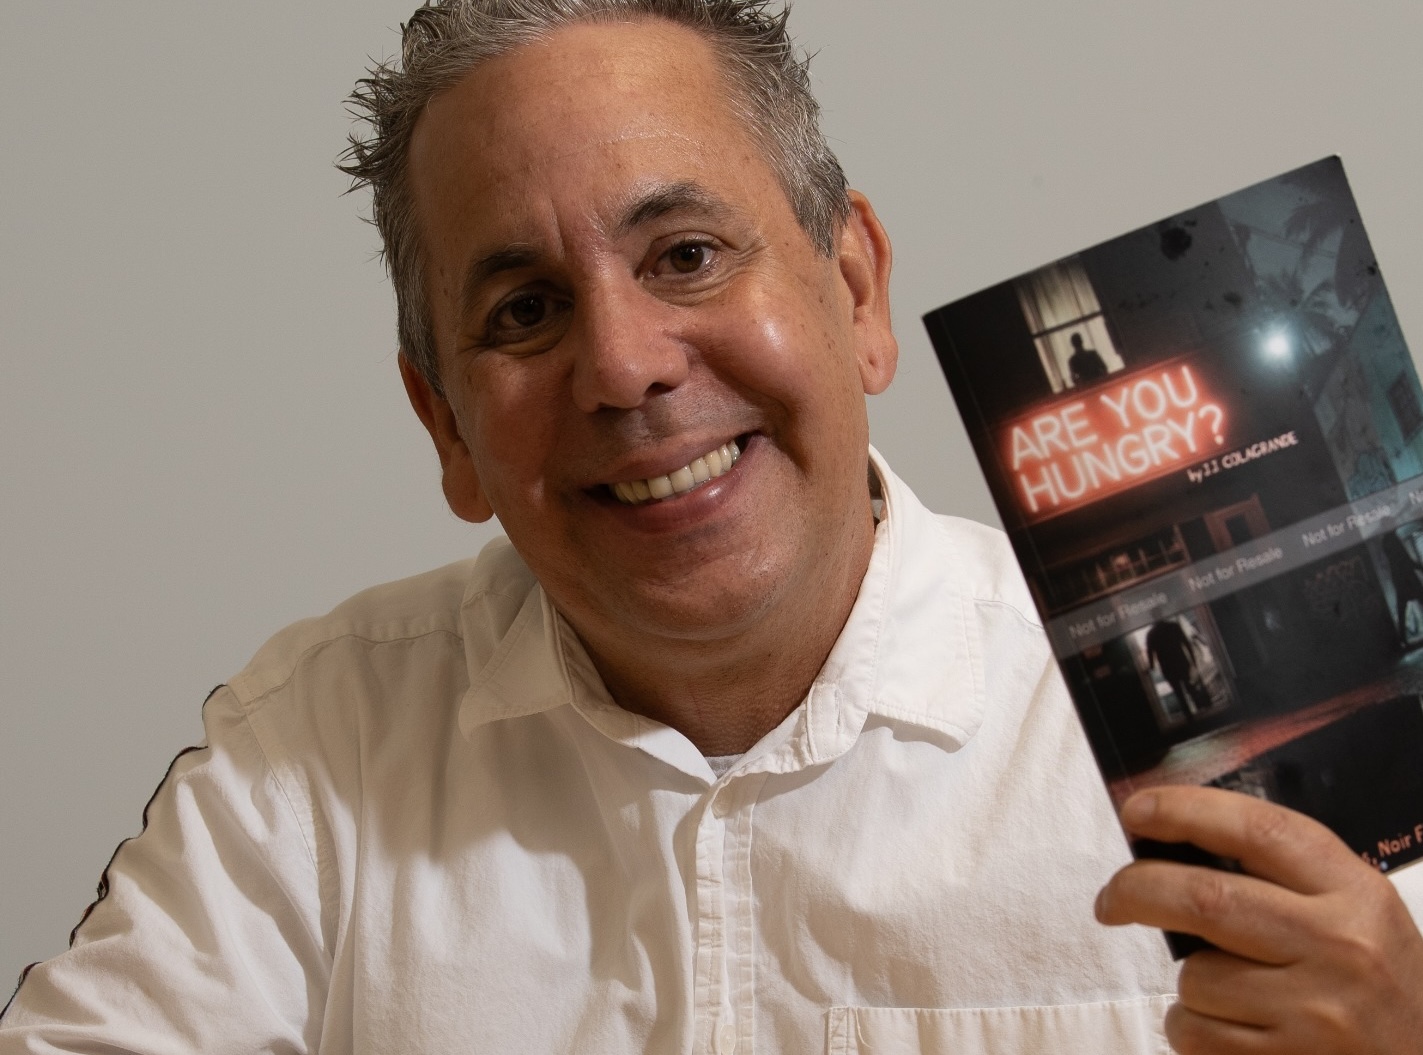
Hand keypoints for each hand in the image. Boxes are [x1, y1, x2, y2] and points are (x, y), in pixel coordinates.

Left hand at [1095, 786, 1422, 1053]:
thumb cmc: (1380, 988)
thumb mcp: (1359, 916)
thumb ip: (1286, 881)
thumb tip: (1175, 847)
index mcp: (1354, 892)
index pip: (1257, 829)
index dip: (1185, 810)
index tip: (1138, 811)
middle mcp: (1339, 946)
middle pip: (1204, 898)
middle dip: (1137, 890)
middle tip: (1111, 899)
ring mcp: (1316, 1012)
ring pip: (1196, 977)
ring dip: (1186, 981)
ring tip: (1224, 992)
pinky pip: (1197, 1034)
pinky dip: (1190, 1028)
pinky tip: (1228, 1030)